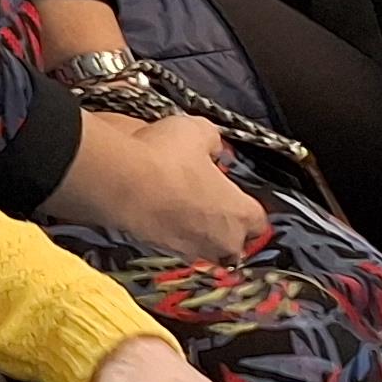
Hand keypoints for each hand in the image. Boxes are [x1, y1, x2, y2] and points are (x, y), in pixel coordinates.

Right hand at [44, 109, 270, 264]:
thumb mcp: (197, 131)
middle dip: (224, 225)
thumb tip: (211, 143)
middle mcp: (222, 239)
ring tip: (178, 205)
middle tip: (206, 200)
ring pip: (203, 247)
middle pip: (234, 241)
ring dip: (195, 230)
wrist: (122, 182)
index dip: (246, 204)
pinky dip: (168, 231)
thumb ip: (213, 140)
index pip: (259, 220)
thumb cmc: (165, 160)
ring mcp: (191, 249)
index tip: (233, 191)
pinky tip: (155, 209)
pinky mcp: (161, 251)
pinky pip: (173, 245)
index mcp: (241, 213)